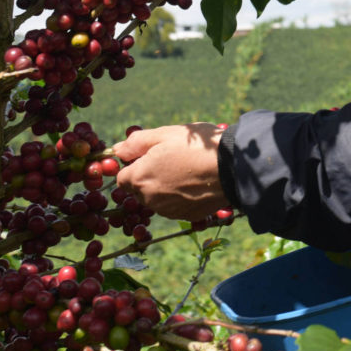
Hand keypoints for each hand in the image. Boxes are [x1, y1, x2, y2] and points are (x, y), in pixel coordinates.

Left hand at [112, 123, 233, 222]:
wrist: (232, 168)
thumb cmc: (196, 146)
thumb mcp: (165, 134)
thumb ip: (136, 142)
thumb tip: (118, 149)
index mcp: (140, 178)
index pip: (122, 177)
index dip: (134, 165)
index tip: (150, 155)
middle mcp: (150, 199)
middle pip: (139, 189)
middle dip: (149, 176)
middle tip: (172, 159)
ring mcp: (168, 210)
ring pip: (157, 199)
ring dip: (164, 187)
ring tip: (187, 169)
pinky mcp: (186, 216)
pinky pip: (175, 206)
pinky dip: (180, 196)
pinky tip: (196, 182)